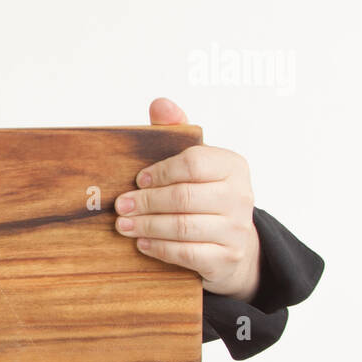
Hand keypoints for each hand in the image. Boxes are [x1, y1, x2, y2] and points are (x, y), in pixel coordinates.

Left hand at [113, 98, 261, 302]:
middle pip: (184, 197)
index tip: (138, 179)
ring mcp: (236, 229)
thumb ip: (177, 131)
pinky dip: (161, 248)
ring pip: (184, 226)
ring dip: (148, 226)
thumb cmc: (206, 195)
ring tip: (123, 225)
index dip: (161, 171)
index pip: (194, 163)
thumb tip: (159, 103)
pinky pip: (189, 253)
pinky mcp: (227, 258)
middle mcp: (240, 196)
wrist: (235, 245)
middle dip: (146, 202)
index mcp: (232, 166)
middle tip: (120, 205)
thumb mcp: (197, 162)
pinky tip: (142, 243)